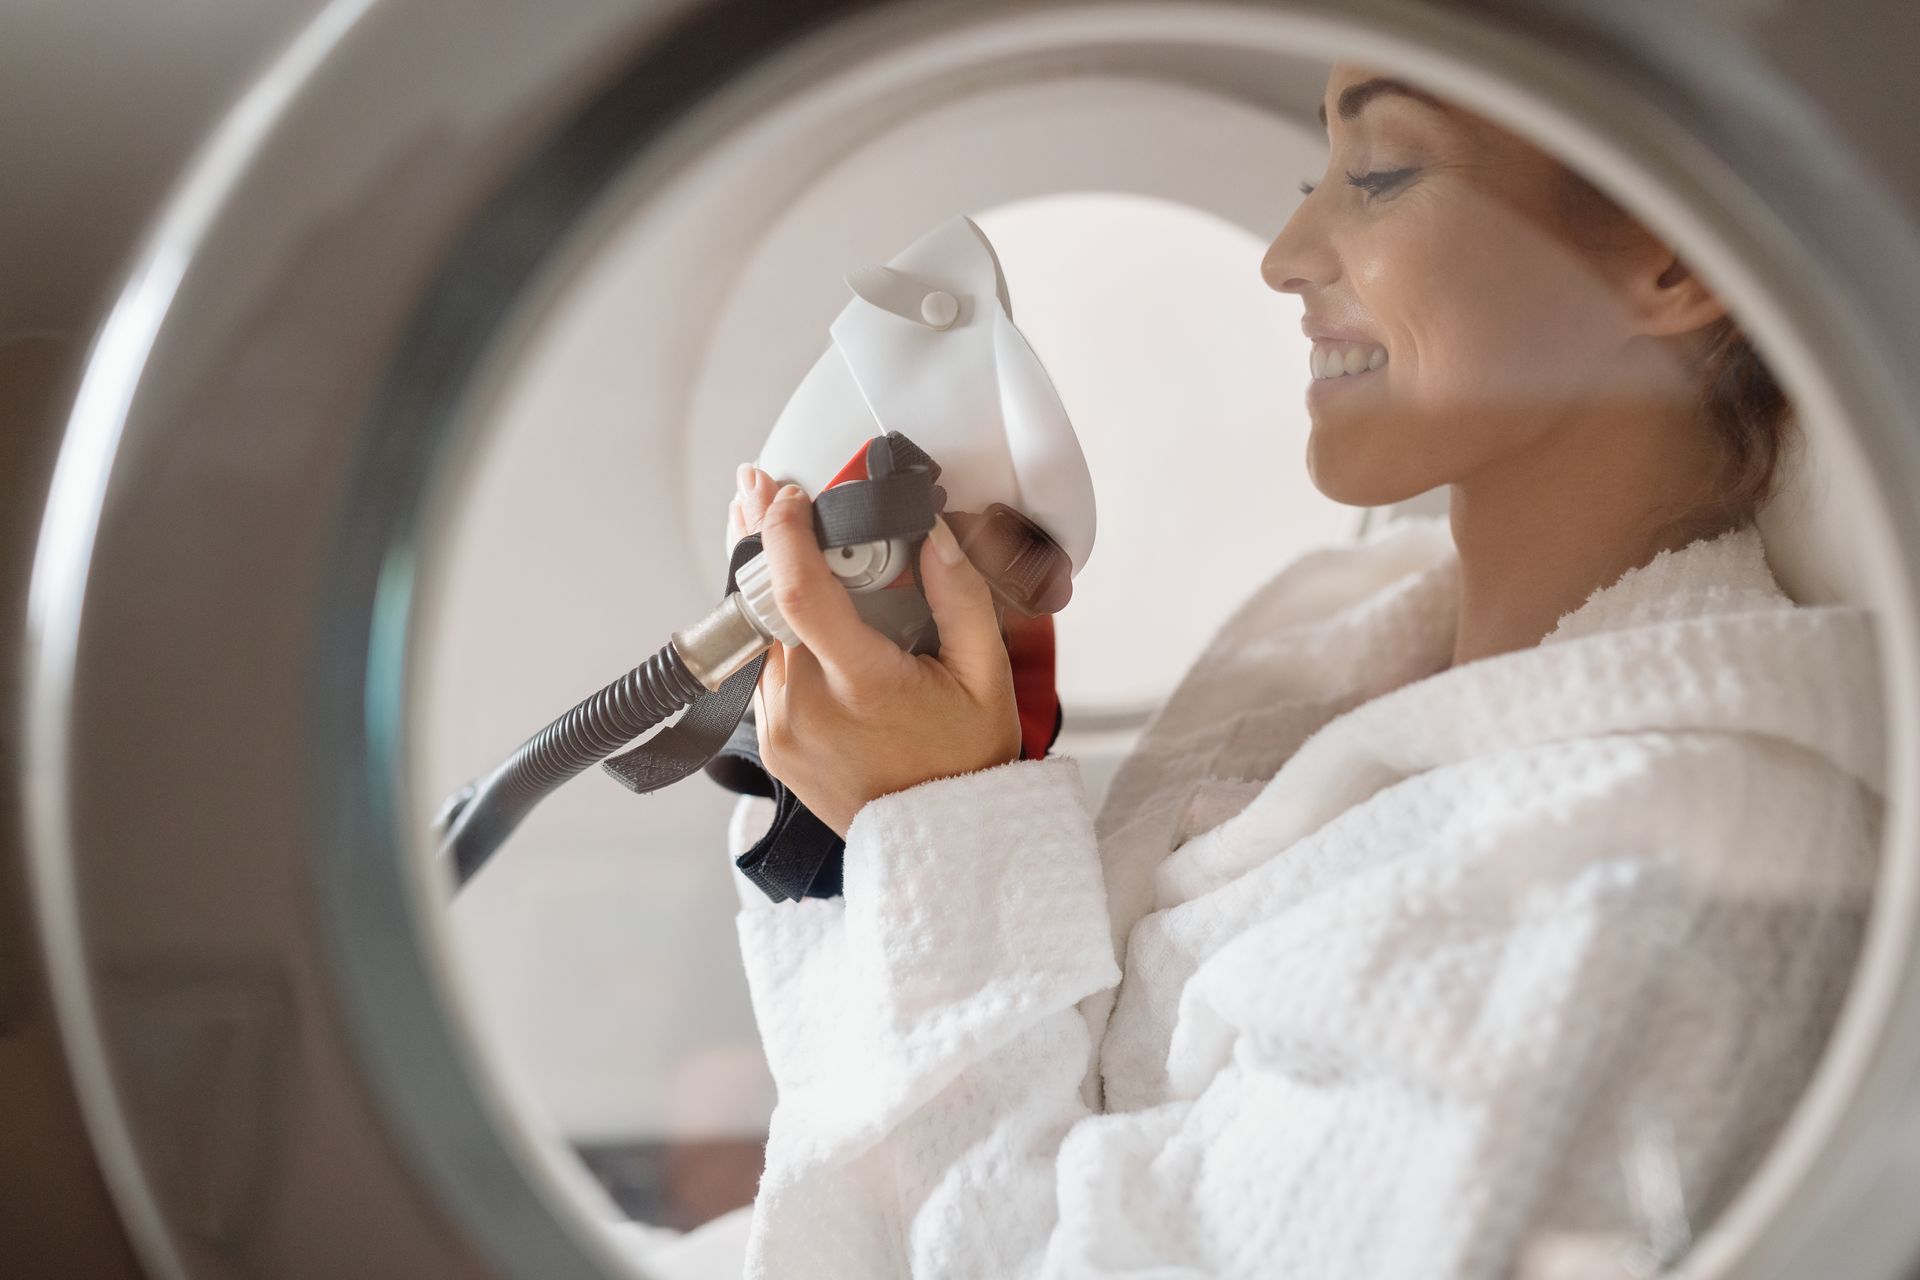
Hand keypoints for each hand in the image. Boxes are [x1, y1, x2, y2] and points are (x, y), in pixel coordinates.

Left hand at [728, 464, 1021, 837]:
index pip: (801, 595)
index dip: (784, 535)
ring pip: (760, 632)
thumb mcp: (988, 678)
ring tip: (770, 527)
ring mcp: (782, 728)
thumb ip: (962, 598)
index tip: (787, 494)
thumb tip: (933, 534)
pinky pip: (764, 667)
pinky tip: (785, 599)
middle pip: (766, 603)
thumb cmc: (968, 764)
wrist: (943, 846)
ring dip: (763, 579)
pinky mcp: (772, 742)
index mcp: (863, 686)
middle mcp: (808, 707)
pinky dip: (772, 628)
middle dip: (760, 537)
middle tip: (755, 484)